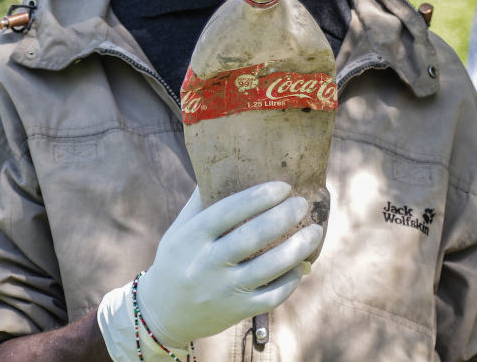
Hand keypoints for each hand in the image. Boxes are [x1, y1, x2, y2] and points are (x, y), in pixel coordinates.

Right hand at [138, 181, 321, 347]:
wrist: (161, 313)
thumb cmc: (177, 259)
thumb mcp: (181, 228)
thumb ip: (202, 200)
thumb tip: (224, 162)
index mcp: (192, 236)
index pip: (229, 211)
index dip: (259, 197)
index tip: (284, 186)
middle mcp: (205, 263)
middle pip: (251, 238)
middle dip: (283, 218)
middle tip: (302, 203)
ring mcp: (221, 290)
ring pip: (267, 268)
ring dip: (297, 248)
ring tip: (315, 231)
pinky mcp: (235, 311)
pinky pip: (270, 297)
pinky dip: (291, 281)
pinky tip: (302, 266)